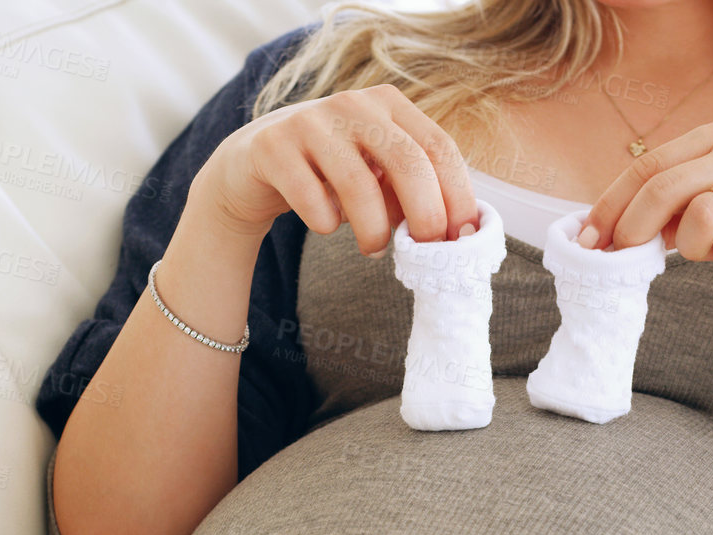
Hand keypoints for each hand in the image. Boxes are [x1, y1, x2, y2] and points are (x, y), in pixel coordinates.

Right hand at [195, 83, 479, 253]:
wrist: (250, 166)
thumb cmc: (328, 174)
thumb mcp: (376, 173)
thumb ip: (412, 190)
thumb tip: (452, 231)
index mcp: (388, 104)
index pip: (439, 147)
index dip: (457, 195)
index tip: (462, 237)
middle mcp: (353, 104)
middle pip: (407, 162)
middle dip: (425, 216)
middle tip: (426, 252)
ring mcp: (310, 120)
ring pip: (359, 185)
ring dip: (374, 231)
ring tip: (373, 249)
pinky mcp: (272, 146)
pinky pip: (312, 199)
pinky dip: (326, 223)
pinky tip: (325, 224)